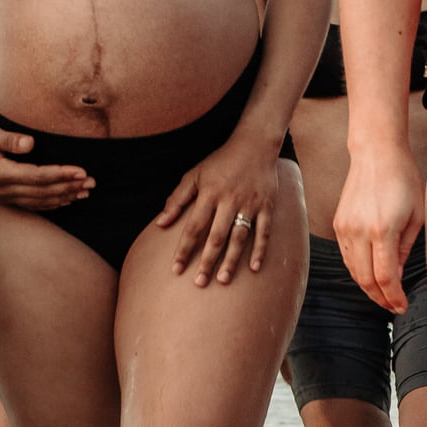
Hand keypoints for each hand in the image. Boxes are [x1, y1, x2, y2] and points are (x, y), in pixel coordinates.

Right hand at [0, 122, 92, 210]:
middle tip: (92, 182)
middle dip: (69, 187)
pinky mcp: (6, 198)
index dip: (60, 174)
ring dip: (65, 197)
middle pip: (43, 191)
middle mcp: (3, 189)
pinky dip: (53, 203)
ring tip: (87, 191)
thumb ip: (7, 139)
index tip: (80, 171)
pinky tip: (68, 199)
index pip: (37, 176)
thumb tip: (30, 142)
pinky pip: (33, 205)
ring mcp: (4, 196)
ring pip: (40, 201)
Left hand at [157, 137, 283, 285]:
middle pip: (216, 236)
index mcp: (208, 194)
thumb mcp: (194, 174)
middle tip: (199, 283)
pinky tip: (254, 268)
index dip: (184, 249)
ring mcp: (249, 204)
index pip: (193, 227)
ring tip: (222, 280)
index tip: (176, 269)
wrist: (255, 143)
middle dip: (206, 261)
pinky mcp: (266, 206)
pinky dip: (260, 250)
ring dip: (231, 260)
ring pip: (239, 237)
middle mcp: (229, 201)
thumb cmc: (221, 161)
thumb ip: (177, 199)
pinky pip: (264, 231)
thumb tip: (160, 223)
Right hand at [334, 142, 424, 312]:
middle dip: (380, 298)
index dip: (393, 297)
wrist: (376, 153)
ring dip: (368, 287)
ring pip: (353, 270)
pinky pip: (346, 256)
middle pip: (365, 279)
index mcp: (382, 230)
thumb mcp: (416, 216)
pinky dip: (358, 270)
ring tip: (384, 294)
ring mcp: (345, 228)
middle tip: (393, 306)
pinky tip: (371, 273)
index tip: (401, 306)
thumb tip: (396, 278)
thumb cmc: (404, 180)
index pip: (385, 277)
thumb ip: (405, 250)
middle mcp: (359, 231)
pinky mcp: (338, 224)